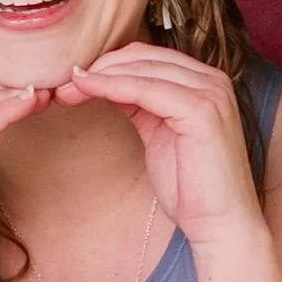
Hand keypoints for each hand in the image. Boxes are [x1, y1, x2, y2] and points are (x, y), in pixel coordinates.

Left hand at [57, 46, 263, 254]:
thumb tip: (106, 83)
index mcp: (204, 82)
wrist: (220, 224)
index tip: (71, 80)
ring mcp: (210, 92)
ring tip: (66, 88)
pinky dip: (112, 86)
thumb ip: (140, 105)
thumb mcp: (159, 134)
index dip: (107, 65)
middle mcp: (212, 79)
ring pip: (142, 69)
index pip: (147, 57)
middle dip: (98, 68)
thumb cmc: (191, 186)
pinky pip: (145, 89)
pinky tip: (86, 89)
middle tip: (61, 84)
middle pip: (142, 57)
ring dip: (99, 75)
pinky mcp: (201, 110)